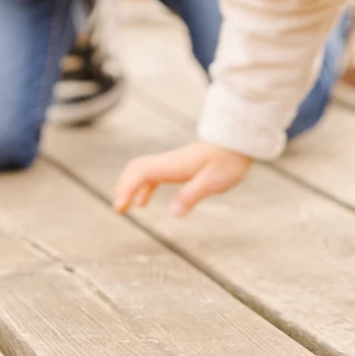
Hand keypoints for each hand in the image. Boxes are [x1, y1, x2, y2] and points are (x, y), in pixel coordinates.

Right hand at [113, 141, 252, 217]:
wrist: (236, 142)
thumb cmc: (228, 161)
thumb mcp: (213, 181)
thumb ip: (192, 194)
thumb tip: (173, 212)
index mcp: (174, 164)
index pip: (142, 171)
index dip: (128, 187)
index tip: (121, 207)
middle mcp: (168, 161)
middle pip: (136, 168)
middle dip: (123, 187)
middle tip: (118, 209)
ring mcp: (171, 163)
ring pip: (141, 170)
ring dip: (129, 187)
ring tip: (123, 208)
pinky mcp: (176, 166)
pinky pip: (152, 175)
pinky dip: (141, 188)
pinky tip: (142, 203)